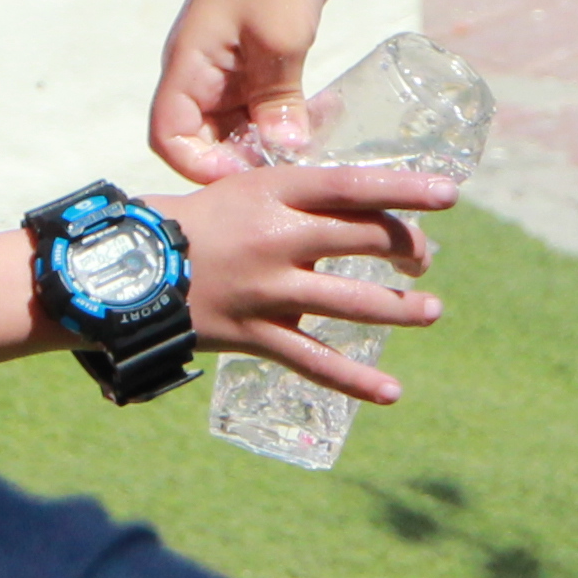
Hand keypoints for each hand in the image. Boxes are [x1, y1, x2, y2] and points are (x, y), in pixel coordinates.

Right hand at [153, 0, 356, 180]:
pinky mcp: (248, 61)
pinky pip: (255, 105)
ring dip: (265, 140)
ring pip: (233, 125)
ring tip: (309, 146)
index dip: (200, 166)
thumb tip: (281, 152)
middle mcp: (197, 71)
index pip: (168, 137)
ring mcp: (223, 67)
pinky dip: (280, 119)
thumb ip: (277, 99)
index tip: (249, 173)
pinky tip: (316, 122)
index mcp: (188, 64)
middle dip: (241, 158)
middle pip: (201, 139)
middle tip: (288, 166)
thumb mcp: (281, 38)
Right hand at [162, 161, 450, 399]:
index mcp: (275, 193)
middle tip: (422, 259)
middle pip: (366, 239)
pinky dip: (355, 380)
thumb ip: (296, 199)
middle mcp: (279, 238)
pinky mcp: (255, 334)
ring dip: (402, 309)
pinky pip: (315, 361)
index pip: (354, 186)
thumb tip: (356, 205)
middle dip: (407, 249)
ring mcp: (269, 290)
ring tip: (431, 310)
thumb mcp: (243, 190)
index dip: (405, 189)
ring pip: (354, 302)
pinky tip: (391, 391)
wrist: (128, 269)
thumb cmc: (189, 222)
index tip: (449, 195)